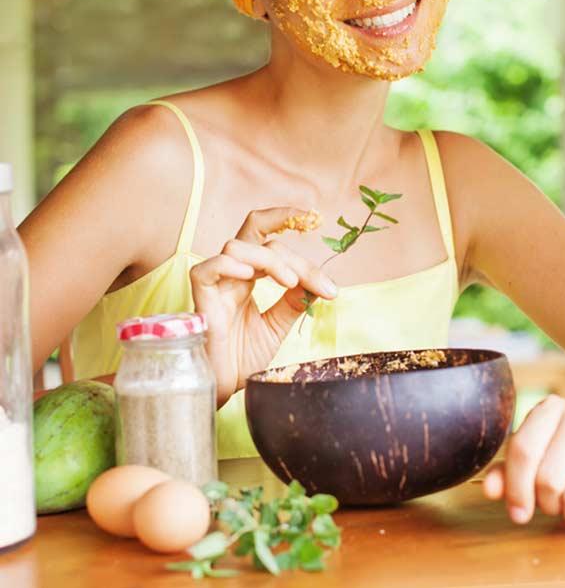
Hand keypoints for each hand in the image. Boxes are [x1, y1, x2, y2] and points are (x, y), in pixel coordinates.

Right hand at [189, 207, 337, 403]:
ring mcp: (215, 284)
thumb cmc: (241, 359)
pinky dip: (230, 265)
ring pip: (236, 246)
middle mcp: (231, 275)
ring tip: (290, 283)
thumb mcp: (277, 326)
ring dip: (269, 259)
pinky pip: (207, 268)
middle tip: (322, 284)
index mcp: (248, 277)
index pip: (262, 234)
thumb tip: (317, 283)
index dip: (283, 218)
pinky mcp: (200, 299)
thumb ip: (294, 302)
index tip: (312, 217)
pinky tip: (250, 278)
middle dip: (295, 257)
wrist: (222, 388)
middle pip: (259, 239)